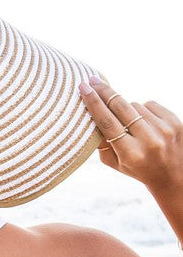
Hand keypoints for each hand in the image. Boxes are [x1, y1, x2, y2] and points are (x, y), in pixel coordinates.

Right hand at [79, 76, 182, 193]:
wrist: (173, 176)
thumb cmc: (137, 167)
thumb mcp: (114, 162)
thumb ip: (100, 141)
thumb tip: (89, 113)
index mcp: (130, 154)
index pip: (107, 122)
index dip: (93, 103)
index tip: (83, 87)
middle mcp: (149, 141)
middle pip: (121, 106)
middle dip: (105, 91)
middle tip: (93, 80)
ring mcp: (164, 130)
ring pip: (135, 105)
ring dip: (128, 110)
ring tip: (133, 126)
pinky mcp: (175, 121)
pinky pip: (149, 104)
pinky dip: (144, 110)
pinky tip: (147, 124)